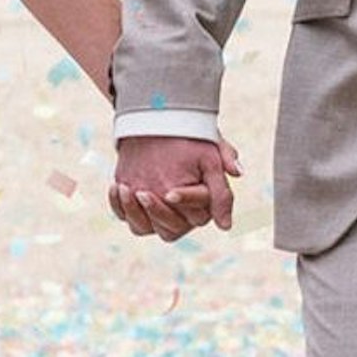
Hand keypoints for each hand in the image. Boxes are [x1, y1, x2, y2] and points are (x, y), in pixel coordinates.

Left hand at [109, 135, 242, 241]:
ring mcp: (156, 215)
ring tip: (126, 189)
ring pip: (144, 228)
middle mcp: (181, 217)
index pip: (198, 214)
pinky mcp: (134, 209)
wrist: (158, 127)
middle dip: (157, 212)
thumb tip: (239, 173)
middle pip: (171, 229)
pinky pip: (123, 216)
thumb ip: (225, 158)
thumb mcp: (208, 144)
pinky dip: (117, 205)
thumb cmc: (189, 138)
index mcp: (202, 206)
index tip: (172, 193)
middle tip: (144, 193)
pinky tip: (116, 186)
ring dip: (133, 212)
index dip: (185, 203)